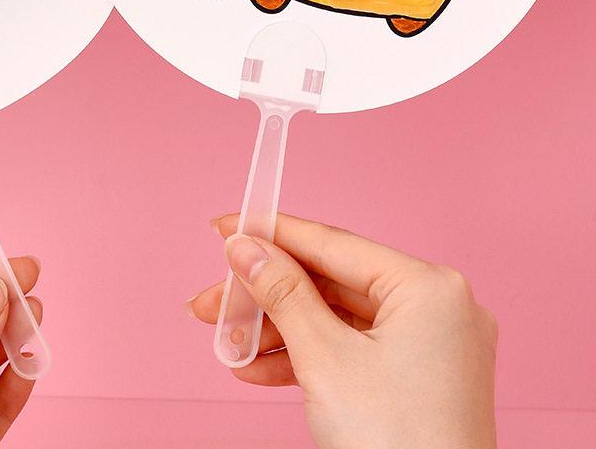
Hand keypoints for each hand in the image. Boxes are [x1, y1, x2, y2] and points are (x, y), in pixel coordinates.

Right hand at [187, 214, 497, 448]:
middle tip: (214, 302)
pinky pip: (353, 348)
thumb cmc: (398, 446)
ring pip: (336, 318)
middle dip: (265, 298)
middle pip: (329, 283)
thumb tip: (245, 247)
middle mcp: (438, 307)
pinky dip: (307, 356)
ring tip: (230, 344)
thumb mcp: (324, 359)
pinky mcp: (421, 377)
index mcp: (429, 288)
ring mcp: (432, 345)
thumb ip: (281, 293)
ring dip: (278, 332)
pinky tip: (258, 367)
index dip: (273, 234)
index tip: (227, 227)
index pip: (333, 244)